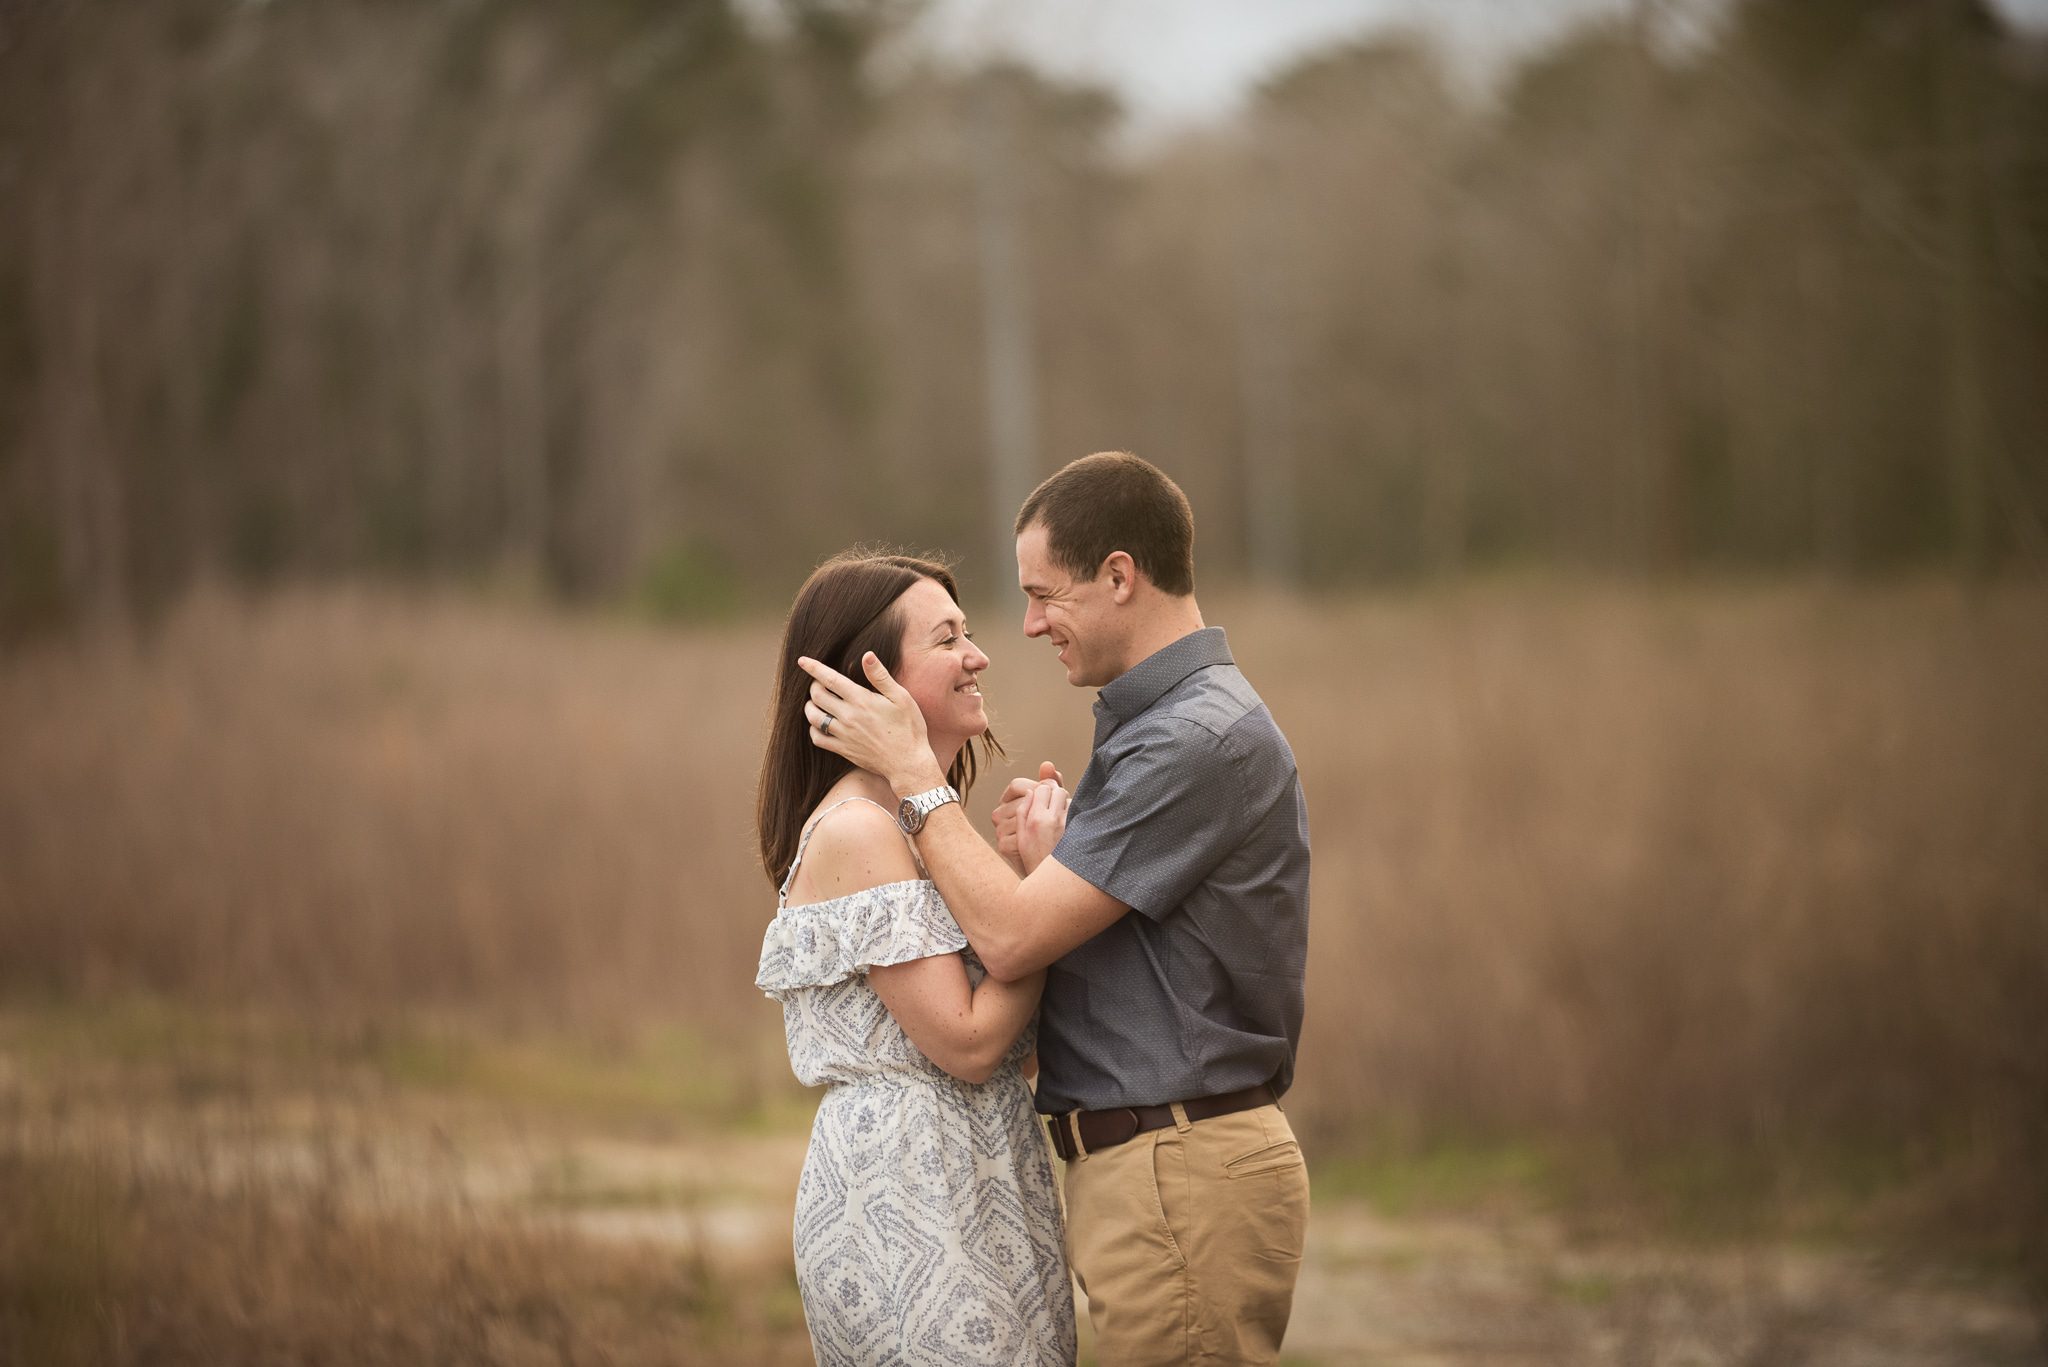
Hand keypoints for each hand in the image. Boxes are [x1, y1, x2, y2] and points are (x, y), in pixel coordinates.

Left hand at [797, 652, 943, 794]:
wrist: (907, 763)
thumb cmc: (909, 728)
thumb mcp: (901, 698)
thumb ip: (880, 676)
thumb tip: (867, 655)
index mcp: (861, 700)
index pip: (830, 679)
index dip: (813, 668)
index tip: (802, 661)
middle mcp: (848, 717)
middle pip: (817, 696)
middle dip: (814, 685)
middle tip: (819, 682)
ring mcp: (843, 735)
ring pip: (813, 717)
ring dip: (810, 706)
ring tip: (816, 701)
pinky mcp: (843, 750)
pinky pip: (818, 738)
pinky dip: (813, 728)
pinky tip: (820, 724)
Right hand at [993, 762, 1062, 872]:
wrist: (1043, 869)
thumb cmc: (1047, 837)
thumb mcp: (1049, 807)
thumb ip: (1048, 784)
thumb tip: (1048, 764)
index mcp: (1006, 804)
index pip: (1017, 785)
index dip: (1036, 788)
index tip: (1050, 797)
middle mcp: (999, 816)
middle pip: (1023, 798)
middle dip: (1044, 804)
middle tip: (1057, 814)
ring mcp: (1000, 831)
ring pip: (1025, 813)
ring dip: (1043, 818)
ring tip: (1056, 827)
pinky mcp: (1005, 846)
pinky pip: (1025, 831)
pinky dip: (1039, 834)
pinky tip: (1049, 838)